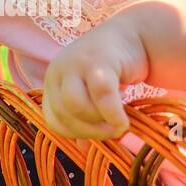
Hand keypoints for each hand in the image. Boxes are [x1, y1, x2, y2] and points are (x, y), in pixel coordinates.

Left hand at [42, 15, 148, 139]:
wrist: (133, 35)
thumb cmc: (112, 69)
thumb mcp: (92, 94)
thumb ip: (85, 118)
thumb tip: (82, 149)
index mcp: (52, 82)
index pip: (53, 120)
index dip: (74, 135)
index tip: (97, 135)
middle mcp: (58, 70)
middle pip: (64, 114)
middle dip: (90, 132)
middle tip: (112, 133)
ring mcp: (76, 63)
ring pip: (76, 105)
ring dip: (99, 124)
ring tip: (119, 126)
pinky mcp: (98, 59)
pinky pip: (101, 94)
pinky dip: (113, 114)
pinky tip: (124, 122)